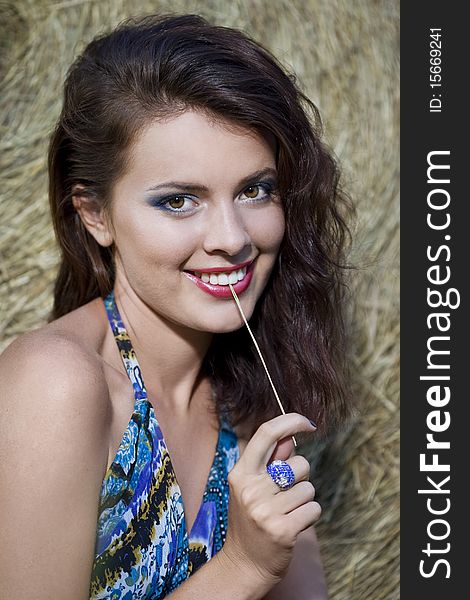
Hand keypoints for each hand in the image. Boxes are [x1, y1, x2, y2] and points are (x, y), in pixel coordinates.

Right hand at [221, 413, 320, 589]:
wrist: (243, 565)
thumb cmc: (250, 520)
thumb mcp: (251, 487)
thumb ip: (269, 461)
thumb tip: (289, 438)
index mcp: (240, 473)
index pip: (266, 434)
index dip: (290, 421)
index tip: (308, 423)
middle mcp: (250, 489)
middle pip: (298, 463)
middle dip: (301, 476)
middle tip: (285, 494)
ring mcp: (265, 511)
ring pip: (309, 488)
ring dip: (304, 500)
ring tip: (286, 512)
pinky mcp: (283, 530)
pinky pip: (314, 508)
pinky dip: (310, 516)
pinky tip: (293, 525)